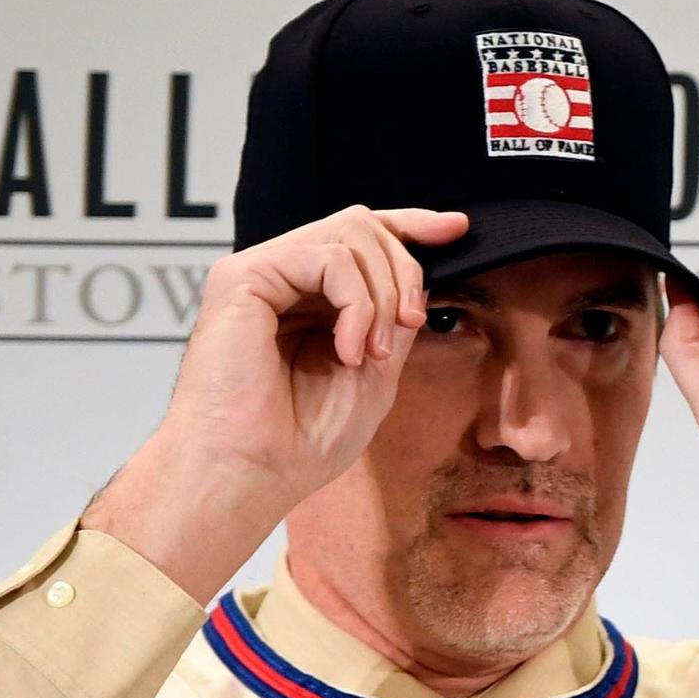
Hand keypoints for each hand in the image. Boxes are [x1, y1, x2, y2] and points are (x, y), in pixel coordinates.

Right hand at [83, 205, 463, 597]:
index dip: (412, 225)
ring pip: (349, 234)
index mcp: (309, 299)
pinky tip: (348, 349)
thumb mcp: (376, 372)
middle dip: (405, 268)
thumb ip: (393, 319)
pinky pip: (327, 257)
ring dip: (384, 292)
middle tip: (409, 324)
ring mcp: (260, 274)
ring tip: (371, 352)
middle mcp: (282, 279)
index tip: (457, 229)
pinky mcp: (242, 277)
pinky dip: (356, 302)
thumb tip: (422, 273)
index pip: (362, 238)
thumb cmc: (302, 440)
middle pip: (362, 226)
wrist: (251, 472)